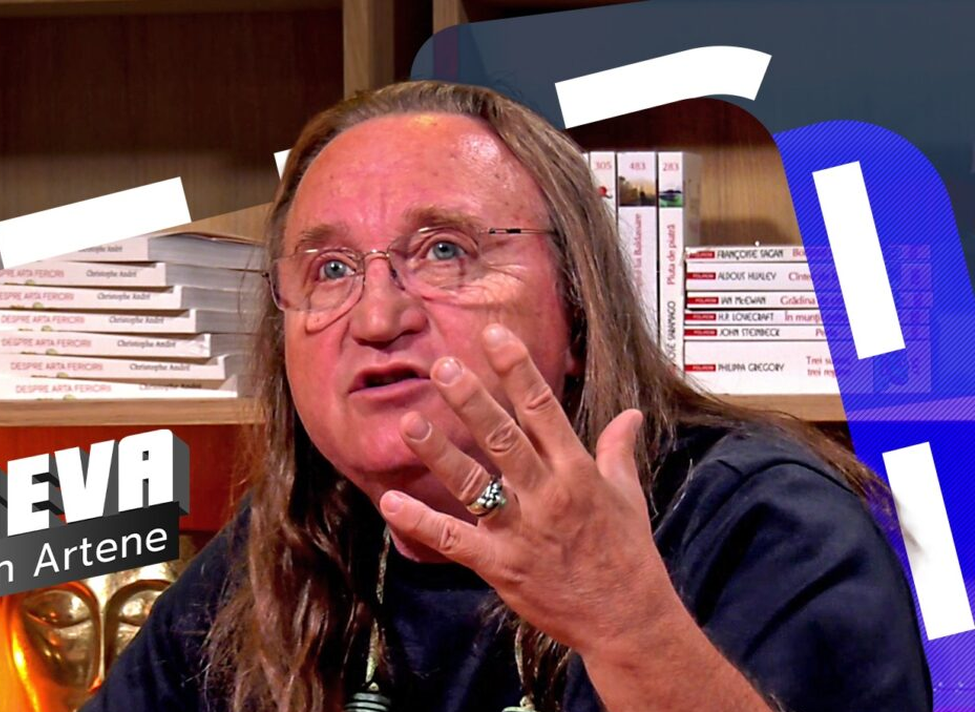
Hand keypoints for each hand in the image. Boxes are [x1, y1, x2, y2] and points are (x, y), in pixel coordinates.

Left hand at [377, 323, 680, 658]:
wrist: (628, 621)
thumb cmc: (628, 556)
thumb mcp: (628, 497)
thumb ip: (618, 451)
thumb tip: (630, 414)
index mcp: (578, 472)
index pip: (543, 409)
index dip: (518, 369)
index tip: (495, 335)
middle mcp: (547, 495)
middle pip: (503, 438)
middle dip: (471, 399)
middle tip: (441, 365)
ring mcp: (522, 531)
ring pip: (474, 484)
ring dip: (438, 452)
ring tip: (409, 421)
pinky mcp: (501, 565)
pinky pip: (454, 540)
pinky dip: (420, 522)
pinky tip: (389, 502)